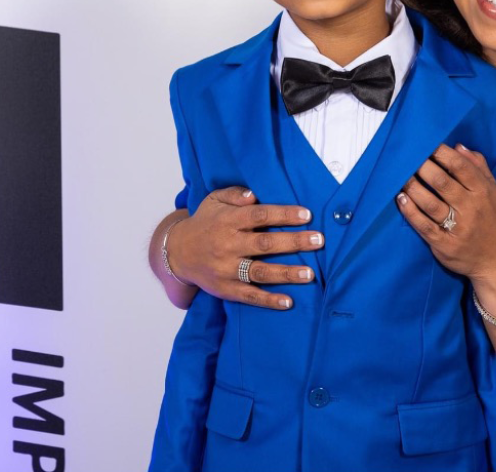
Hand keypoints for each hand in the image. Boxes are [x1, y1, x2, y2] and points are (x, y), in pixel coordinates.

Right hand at [167, 186, 322, 309]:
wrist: (177, 252)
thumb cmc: (204, 223)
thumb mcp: (214, 200)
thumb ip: (235, 194)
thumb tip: (254, 195)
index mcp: (227, 221)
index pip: (259, 216)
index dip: (283, 215)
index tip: (307, 215)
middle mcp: (228, 245)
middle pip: (265, 244)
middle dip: (294, 242)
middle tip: (318, 240)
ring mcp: (226, 269)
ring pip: (260, 272)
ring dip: (286, 273)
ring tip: (310, 274)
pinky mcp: (224, 288)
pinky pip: (249, 296)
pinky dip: (268, 300)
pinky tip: (287, 302)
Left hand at [396, 144, 495, 283]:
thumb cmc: (491, 220)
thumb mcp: (493, 192)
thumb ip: (478, 167)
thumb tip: (458, 146)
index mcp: (482, 192)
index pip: (460, 167)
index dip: (441, 153)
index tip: (425, 144)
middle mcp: (471, 208)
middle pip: (442, 182)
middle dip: (422, 167)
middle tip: (407, 158)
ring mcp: (457, 228)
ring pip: (430, 203)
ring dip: (413, 187)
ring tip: (400, 177)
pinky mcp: (444, 244)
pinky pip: (423, 225)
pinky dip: (410, 211)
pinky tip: (400, 199)